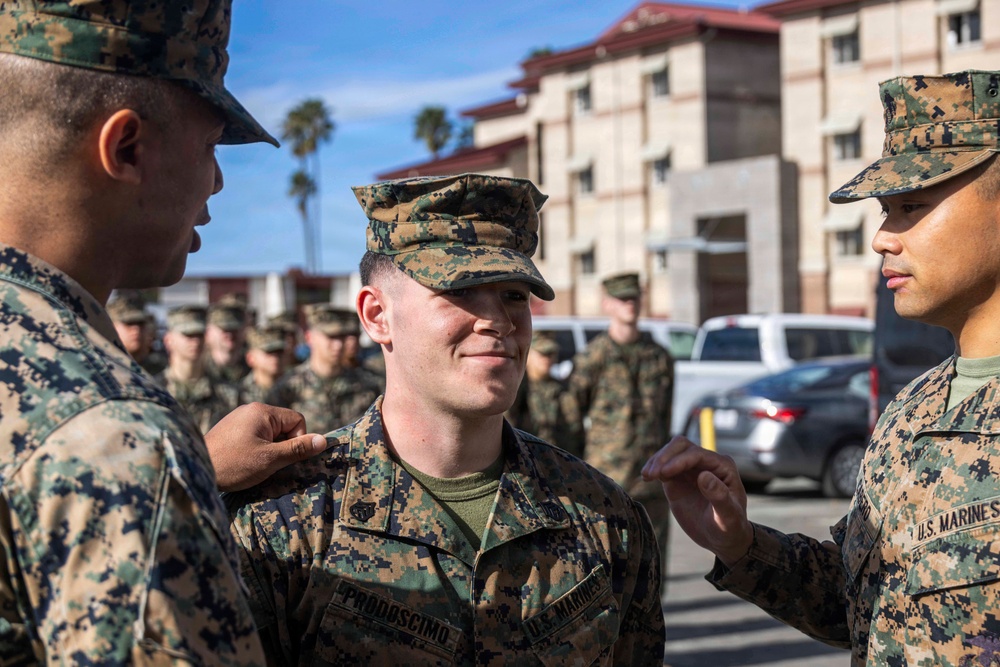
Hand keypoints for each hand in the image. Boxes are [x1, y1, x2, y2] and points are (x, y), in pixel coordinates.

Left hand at [205, 403, 327, 491]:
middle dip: (282, 445)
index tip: (283, 457)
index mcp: (262, 411)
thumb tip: (324, 440)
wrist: (195, 470)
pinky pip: (254, 435)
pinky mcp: (230, 429)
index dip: (297, 440)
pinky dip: (255, 448)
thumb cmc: (233, 464)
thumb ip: (298, 449)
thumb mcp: (270, 459)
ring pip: (269, 432)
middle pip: (283, 425)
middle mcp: (251, 409)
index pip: (297, 420)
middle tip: (268, 463)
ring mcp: (238, 418)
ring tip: (253, 463)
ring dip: (269, 448)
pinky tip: (243, 461)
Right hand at [642, 435, 753, 565]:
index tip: (663, 473)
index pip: (697, 454)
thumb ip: (719, 496)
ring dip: (656, 461)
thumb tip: (704, 475)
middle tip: (651, 474)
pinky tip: (646, 477)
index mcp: (722, 466)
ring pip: (670, 452)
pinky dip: (653, 468)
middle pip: (681, 446)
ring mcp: (691, 469)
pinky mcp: (678, 478)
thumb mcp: (728, 516)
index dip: (678, 461)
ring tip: (646, 476)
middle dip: (665, 457)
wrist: (721, 538)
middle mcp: (707, 462)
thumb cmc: (729, 527)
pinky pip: (663, 465)